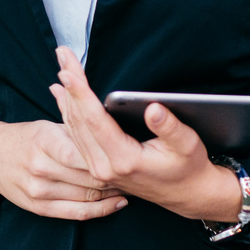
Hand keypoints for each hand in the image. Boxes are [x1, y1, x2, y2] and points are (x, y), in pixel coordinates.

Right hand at [0, 116, 127, 220]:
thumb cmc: (26, 138)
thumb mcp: (49, 125)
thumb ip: (79, 130)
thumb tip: (114, 125)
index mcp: (45, 140)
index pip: (86, 152)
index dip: (112, 156)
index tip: (131, 153)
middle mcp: (41, 167)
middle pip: (90, 176)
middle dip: (117, 175)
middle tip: (138, 170)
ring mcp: (38, 190)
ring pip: (87, 196)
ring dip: (113, 192)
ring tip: (131, 184)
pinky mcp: (38, 208)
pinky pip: (77, 213)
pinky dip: (101, 210)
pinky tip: (117, 203)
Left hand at [48, 48, 244, 222]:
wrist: (185, 194)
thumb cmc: (188, 167)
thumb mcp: (187, 145)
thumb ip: (169, 127)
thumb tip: (153, 108)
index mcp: (124, 160)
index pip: (95, 121)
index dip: (80, 94)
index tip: (68, 72)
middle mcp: (104, 166)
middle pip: (79, 120)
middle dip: (70, 85)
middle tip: (62, 55)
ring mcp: (98, 168)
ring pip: (73, 127)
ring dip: (66, 95)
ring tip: (61, 67)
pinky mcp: (97, 165)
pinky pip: (76, 135)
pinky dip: (67, 111)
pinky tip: (61, 94)